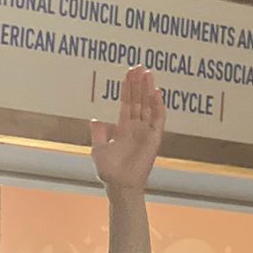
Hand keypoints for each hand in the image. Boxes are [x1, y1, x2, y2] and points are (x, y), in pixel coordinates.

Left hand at [90, 66, 165, 194]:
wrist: (120, 185)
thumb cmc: (109, 170)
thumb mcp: (98, 150)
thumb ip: (98, 134)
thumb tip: (94, 119)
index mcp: (122, 127)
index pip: (126, 103)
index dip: (127, 89)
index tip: (128, 74)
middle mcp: (136, 126)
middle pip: (138, 100)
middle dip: (138, 84)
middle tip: (139, 66)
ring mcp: (146, 131)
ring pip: (148, 105)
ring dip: (148, 90)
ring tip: (148, 74)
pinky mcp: (155, 138)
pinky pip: (158, 119)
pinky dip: (158, 106)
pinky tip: (156, 93)